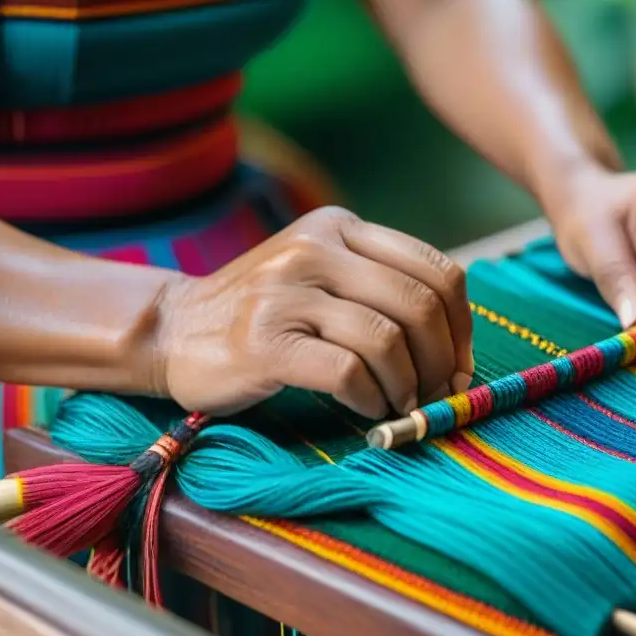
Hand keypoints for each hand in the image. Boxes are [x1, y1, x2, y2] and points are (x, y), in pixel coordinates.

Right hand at [153, 207, 472, 416]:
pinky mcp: (265, 339)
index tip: (459, 366)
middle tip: (438, 396)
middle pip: (419, 305)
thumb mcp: (323, 275)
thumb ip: (382, 287)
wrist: (172, 329)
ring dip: (408, 386)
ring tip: (399, 405)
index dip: (462, 326)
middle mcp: (315, 247)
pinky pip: (349, 372)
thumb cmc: (265, 313)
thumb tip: (457, 346)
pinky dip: (371, 399)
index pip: (437, 270)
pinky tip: (366, 409)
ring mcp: (287, 290)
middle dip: (443, 362)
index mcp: (341, 226)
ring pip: (388, 340)